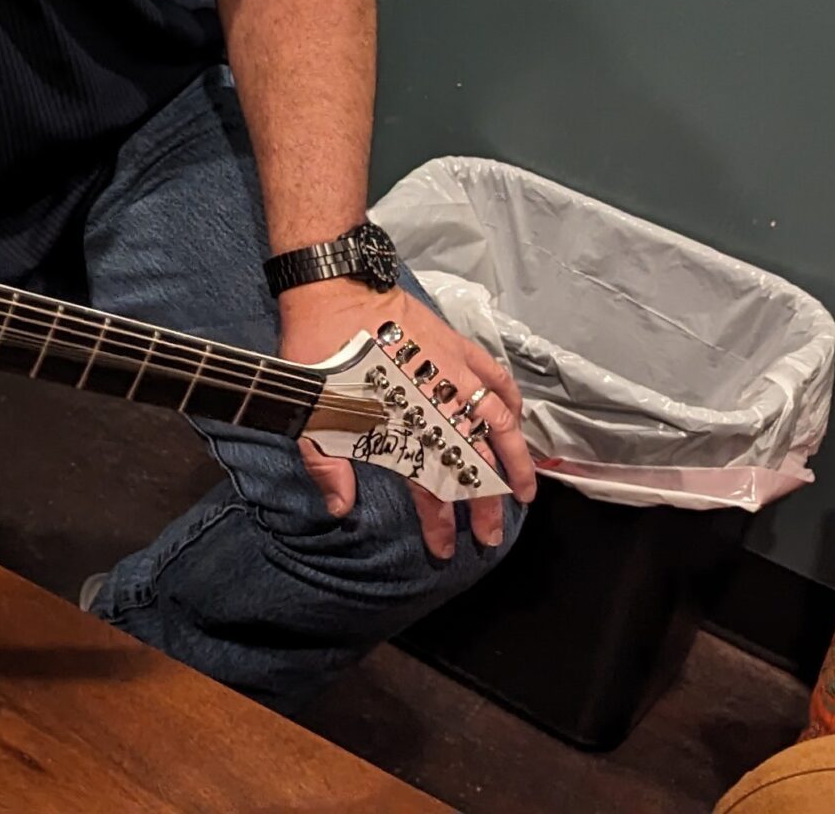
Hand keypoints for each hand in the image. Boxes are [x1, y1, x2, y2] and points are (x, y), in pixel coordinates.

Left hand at [279, 278, 537, 556]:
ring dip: (515, 460)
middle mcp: (439, 402)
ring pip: (500, 424)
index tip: (446, 547)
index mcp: (404, 423)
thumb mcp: (310, 409)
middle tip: (491, 534)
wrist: (332, 288)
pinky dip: (511, 401)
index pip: (429, 484)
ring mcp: (454, 372)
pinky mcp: (457, 345)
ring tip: (524, 490)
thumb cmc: (318, 349)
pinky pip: (496, 377)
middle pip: (474, 462)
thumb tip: (340, 508)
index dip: (439, 520)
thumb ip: (326, 462)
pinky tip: (517, 420)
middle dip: (486, 503)